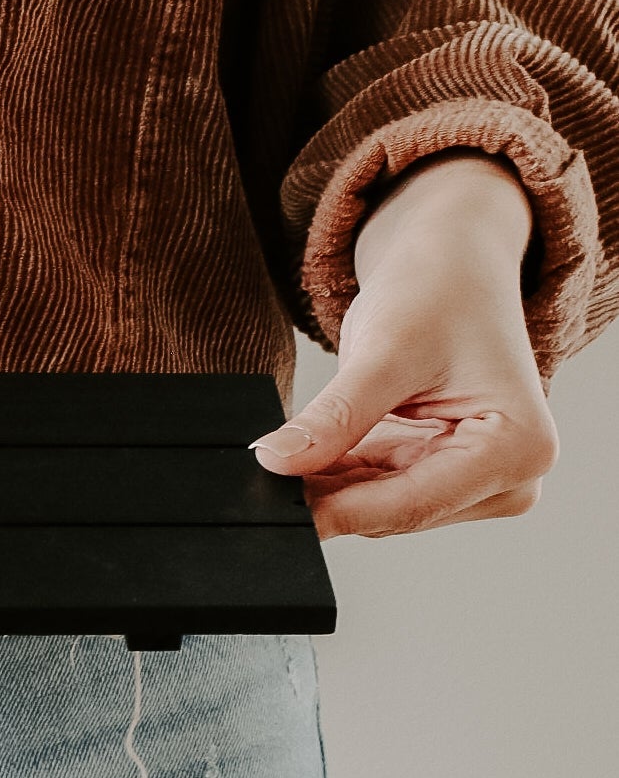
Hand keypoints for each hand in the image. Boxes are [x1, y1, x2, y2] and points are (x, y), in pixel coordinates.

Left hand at [252, 156, 558, 539]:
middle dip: (328, 497)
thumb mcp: (383, 352)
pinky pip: (376, 487)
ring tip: (277, 459)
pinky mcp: (442, 471)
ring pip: (380, 506)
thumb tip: (276, 463)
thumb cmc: (438, 292)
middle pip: (396, 511)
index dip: (338, 511)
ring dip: (327, 487)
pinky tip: (300, 455)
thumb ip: (336, 417)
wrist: (452, 265)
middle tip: (260, 484)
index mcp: (518, 449)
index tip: (276, 510)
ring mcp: (477, 479)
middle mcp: (510, 477)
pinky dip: (336, 473)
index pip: (413, 503)